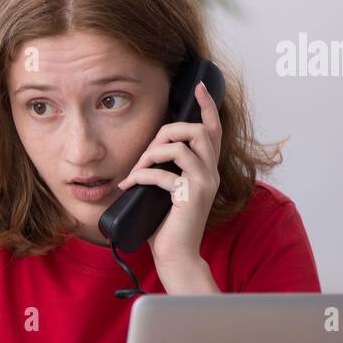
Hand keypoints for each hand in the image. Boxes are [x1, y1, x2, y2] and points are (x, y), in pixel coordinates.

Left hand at [115, 81, 222, 273]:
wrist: (175, 256)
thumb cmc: (167, 225)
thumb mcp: (167, 190)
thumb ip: (166, 169)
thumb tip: (148, 150)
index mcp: (206, 170)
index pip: (213, 130)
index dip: (207, 106)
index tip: (197, 87)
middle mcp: (210, 173)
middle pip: (196, 131)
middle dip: (166, 132)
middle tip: (145, 152)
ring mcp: (203, 184)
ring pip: (180, 148)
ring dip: (151, 154)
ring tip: (136, 171)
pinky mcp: (191, 196)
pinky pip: (164, 175)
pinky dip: (142, 176)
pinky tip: (129, 185)